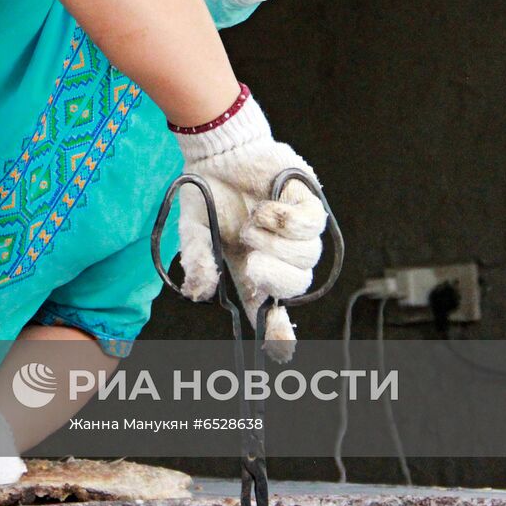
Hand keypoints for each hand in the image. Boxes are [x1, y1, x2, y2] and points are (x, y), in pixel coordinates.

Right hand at [173, 92, 325, 346]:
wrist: (219, 150)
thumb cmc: (207, 191)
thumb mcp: (194, 230)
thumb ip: (198, 261)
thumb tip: (199, 294)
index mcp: (251, 270)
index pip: (271, 311)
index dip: (278, 336)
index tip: (282, 355)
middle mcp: (278, 256)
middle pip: (295, 288)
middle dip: (274, 278)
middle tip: (252, 262)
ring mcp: (297, 233)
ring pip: (307, 258)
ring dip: (274, 242)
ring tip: (252, 222)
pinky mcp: (310, 205)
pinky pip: (311, 227)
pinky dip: (285, 220)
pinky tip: (266, 208)